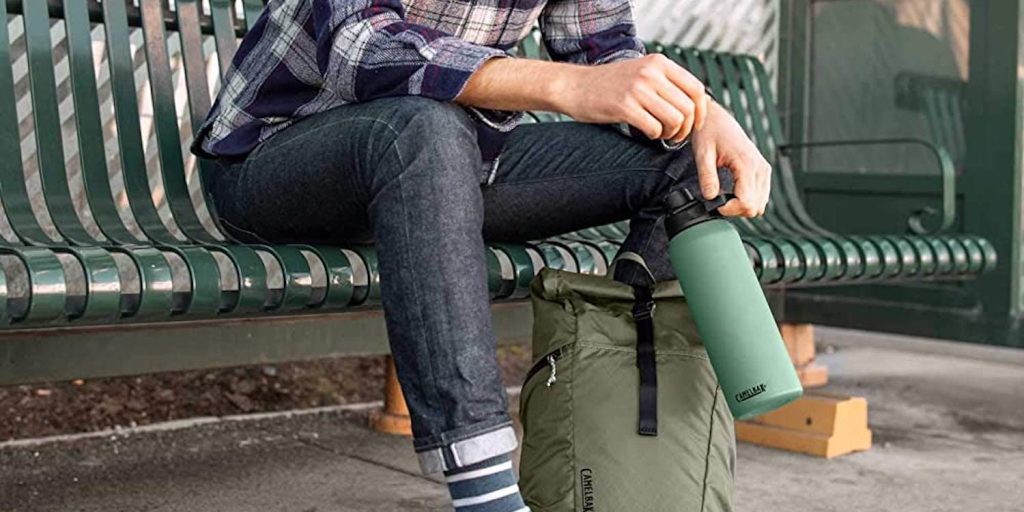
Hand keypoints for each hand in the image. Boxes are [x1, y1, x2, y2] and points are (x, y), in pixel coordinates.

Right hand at [553, 54, 709, 142]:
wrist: (574, 86)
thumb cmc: (608, 84)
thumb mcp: (640, 71)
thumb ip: (665, 81)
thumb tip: (693, 102)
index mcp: (659, 63)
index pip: (696, 88)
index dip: (701, 111)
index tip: (696, 124)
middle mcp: (651, 73)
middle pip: (688, 107)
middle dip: (686, 128)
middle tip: (675, 135)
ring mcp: (638, 89)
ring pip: (675, 119)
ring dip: (672, 134)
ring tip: (662, 135)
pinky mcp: (624, 106)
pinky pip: (654, 128)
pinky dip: (655, 136)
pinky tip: (647, 133)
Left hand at [692, 101, 770, 217]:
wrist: (717, 119)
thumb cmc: (709, 133)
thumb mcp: (702, 154)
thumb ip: (707, 177)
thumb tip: (710, 198)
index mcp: (747, 164)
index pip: (746, 203)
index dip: (729, 210)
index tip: (714, 204)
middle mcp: (760, 168)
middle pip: (755, 208)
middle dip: (735, 210)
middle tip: (717, 200)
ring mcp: (764, 169)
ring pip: (760, 205)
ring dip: (741, 206)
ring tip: (723, 195)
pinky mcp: (763, 170)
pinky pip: (760, 196)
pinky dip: (747, 199)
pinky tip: (732, 192)